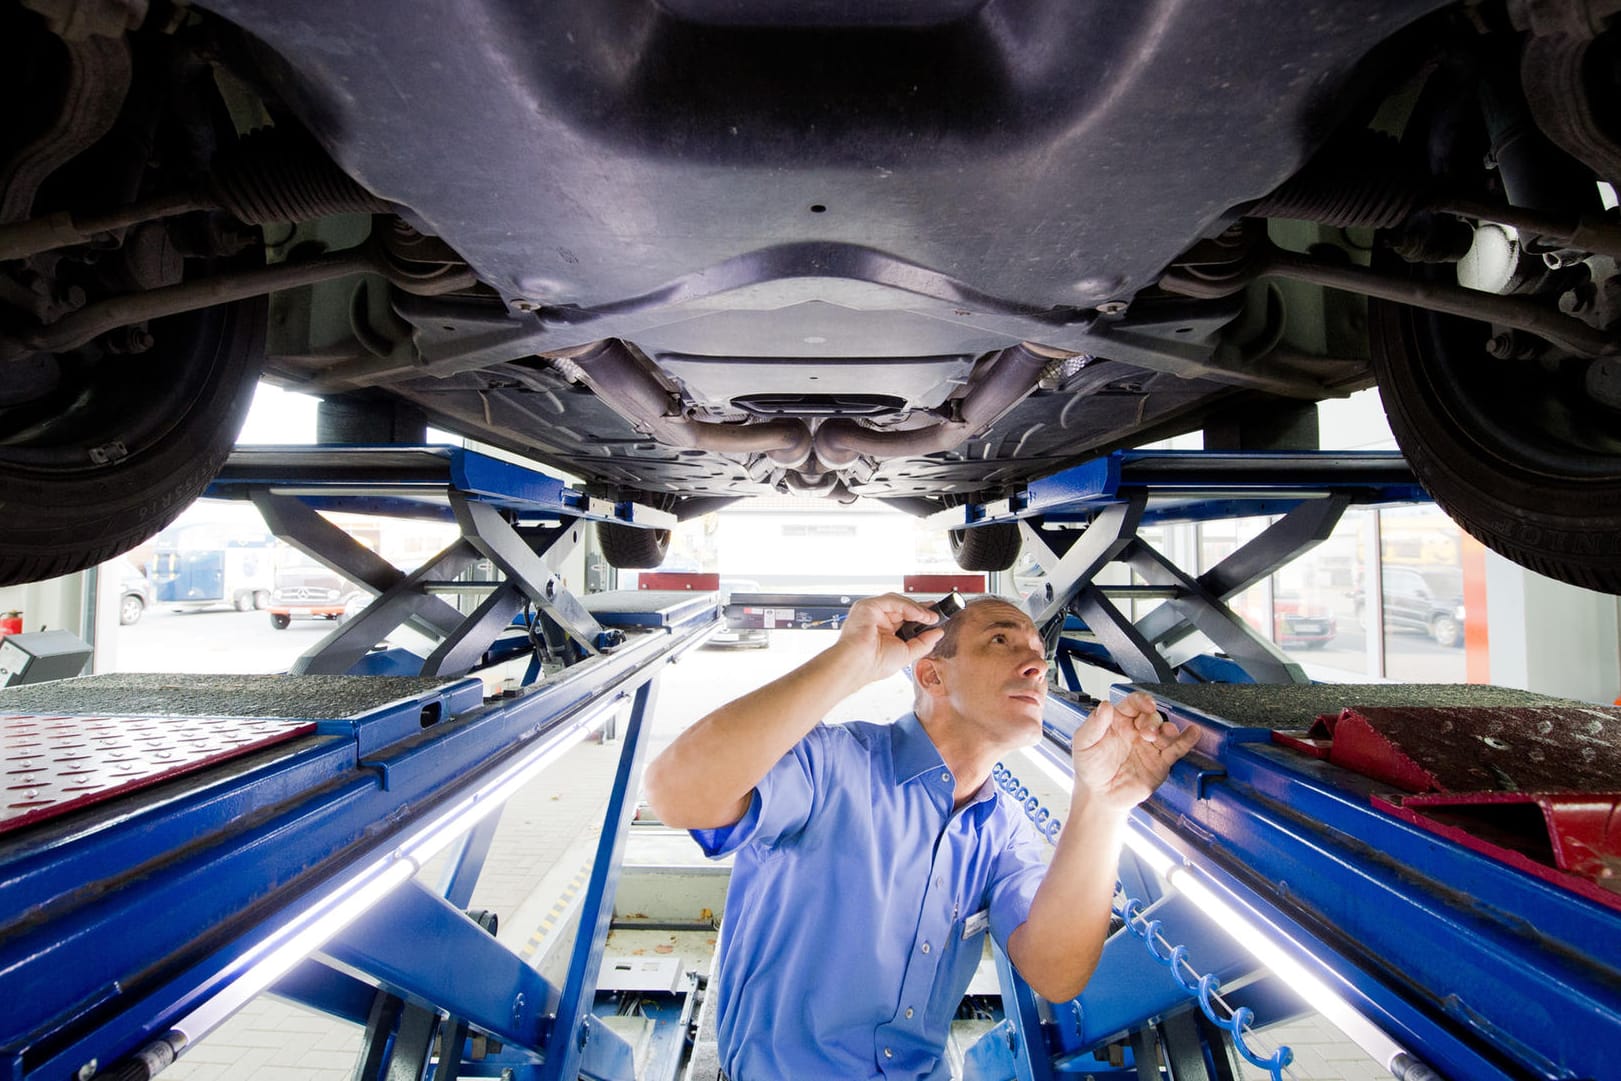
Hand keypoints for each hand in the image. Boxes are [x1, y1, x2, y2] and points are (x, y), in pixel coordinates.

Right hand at [832, 593, 945, 683]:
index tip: (935, 619)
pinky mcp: (868, 606)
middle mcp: (878, 619)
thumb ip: (924, 642)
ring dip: (917, 609)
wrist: (858, 664)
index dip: (921, 617)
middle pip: (903, 607)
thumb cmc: (875, 664)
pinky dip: (908, 606)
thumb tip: (938, 632)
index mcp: (885, 631)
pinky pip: (892, 600)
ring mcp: (872, 612)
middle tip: (936, 615)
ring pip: (898, 602)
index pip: (906, 618)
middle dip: (922, 610)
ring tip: (930, 618)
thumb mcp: (908, 653)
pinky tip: (919, 615)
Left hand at [1070, 691, 1199, 814]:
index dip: (1142, 701)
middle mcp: (1136, 731)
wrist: (1099, 796)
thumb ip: (1094, 724)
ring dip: (1169, 729)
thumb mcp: (1083, 743)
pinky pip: (1176, 749)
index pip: (1133, 704)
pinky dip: (1187, 740)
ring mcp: (1150, 746)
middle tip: (1147, 733)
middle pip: (1152, 716)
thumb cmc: (1090, 768)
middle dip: (1153, 721)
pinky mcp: (1160, 762)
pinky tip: (1192, 732)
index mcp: (1118, 721)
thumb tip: (1104, 706)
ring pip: (1166, 730)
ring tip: (1165, 734)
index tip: (1147, 704)